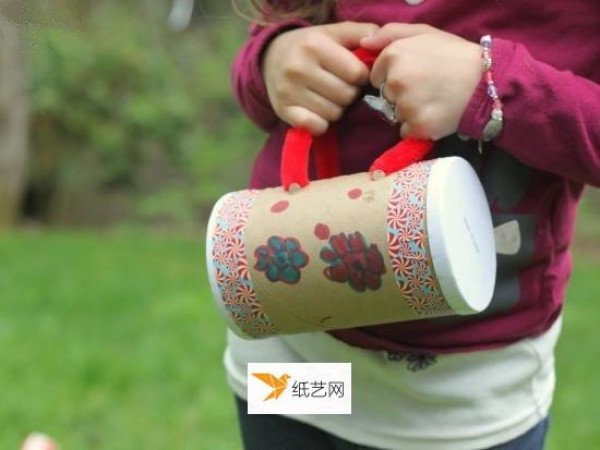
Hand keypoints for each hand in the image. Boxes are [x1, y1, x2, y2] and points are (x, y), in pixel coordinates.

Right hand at [262, 22, 378, 134]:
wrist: (270, 58)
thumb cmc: (311, 47)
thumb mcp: (334, 33)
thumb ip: (361, 32)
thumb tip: (380, 43)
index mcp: (314, 45)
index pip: (357, 74)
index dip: (360, 76)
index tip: (352, 74)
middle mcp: (298, 68)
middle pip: (347, 96)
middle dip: (349, 93)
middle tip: (338, 85)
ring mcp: (288, 91)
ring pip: (334, 114)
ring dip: (336, 109)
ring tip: (327, 96)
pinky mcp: (283, 111)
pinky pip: (317, 127)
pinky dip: (321, 123)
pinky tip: (317, 111)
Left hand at [360, 24, 480, 139]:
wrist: (487, 82)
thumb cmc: (455, 55)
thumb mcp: (424, 33)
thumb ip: (391, 33)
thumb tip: (363, 44)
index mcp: (393, 55)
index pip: (377, 76)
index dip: (394, 76)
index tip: (416, 74)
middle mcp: (395, 81)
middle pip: (386, 96)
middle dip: (401, 94)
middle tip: (428, 87)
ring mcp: (405, 106)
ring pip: (395, 114)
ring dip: (410, 111)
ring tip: (434, 100)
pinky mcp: (417, 127)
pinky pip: (406, 130)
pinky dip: (418, 127)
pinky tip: (435, 114)